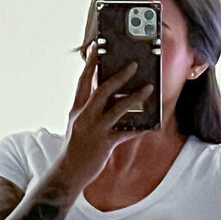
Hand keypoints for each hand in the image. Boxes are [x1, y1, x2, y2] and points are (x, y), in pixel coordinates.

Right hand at [56, 42, 154, 191]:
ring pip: (118, 108)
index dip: (90, 63)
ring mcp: (95, 129)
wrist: (68, 171)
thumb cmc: (75, 146)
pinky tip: (152, 124)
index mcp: (77, 109)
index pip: (83, 81)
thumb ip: (88, 108)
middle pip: (102, 90)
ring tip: (148, 88)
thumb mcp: (77, 123)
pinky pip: (126, 133)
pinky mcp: (105, 143)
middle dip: (119, 76)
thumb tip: (105, 94)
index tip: (96, 48)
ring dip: (135, 97)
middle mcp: (85, 116)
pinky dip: (140, 128)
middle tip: (133, 65)